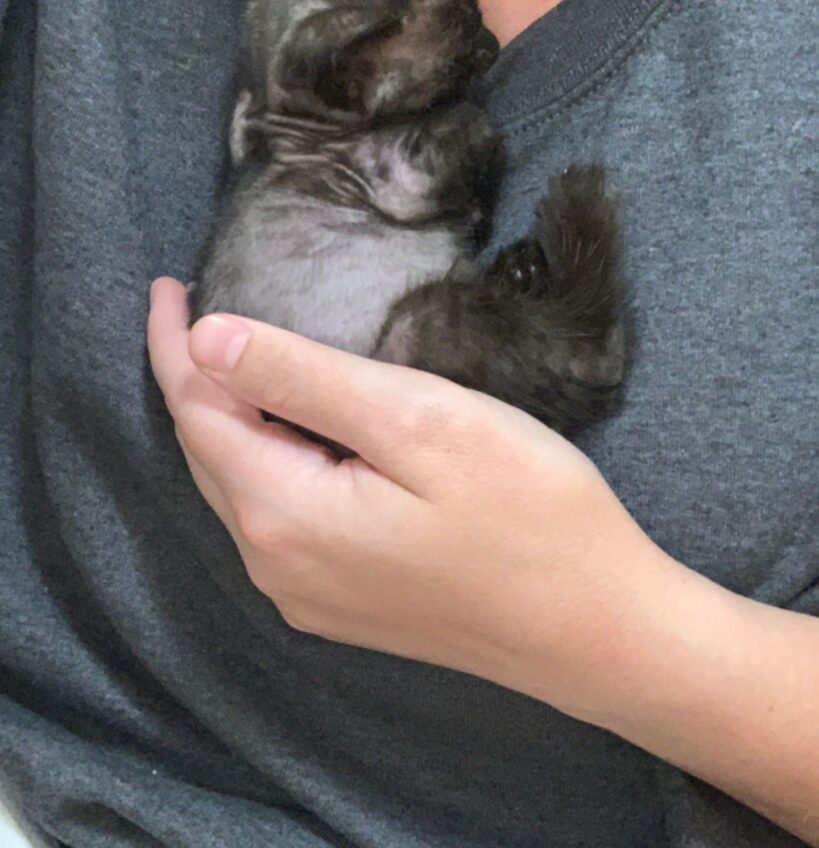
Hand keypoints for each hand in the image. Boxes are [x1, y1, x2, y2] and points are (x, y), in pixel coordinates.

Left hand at [148, 277, 818, 842]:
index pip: (196, 412)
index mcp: (283, 514)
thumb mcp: (417, 421)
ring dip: (234, 421)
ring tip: (246, 362)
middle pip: (210, 454)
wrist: (596, 630)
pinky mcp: (343, 606)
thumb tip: (208, 339)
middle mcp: (276, 566)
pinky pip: (276, 521)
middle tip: (200, 311)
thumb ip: (305, 379)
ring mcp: (308, 596)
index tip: (169, 286)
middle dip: (197, 379)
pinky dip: (269, 463)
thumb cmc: (527, 512)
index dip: (174, 344)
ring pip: (241, 488)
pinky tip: (297, 436)